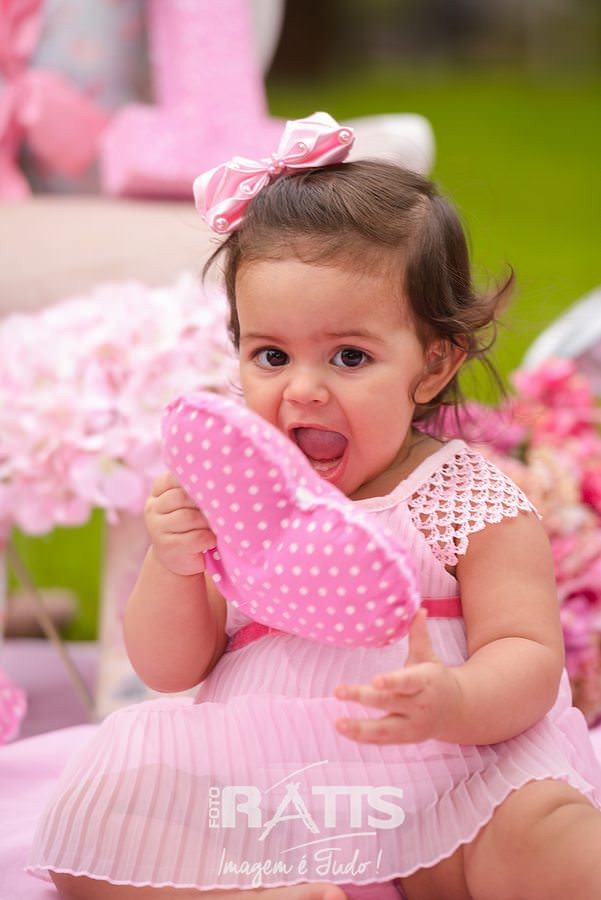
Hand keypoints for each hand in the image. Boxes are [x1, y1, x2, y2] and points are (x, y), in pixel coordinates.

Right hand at [145, 471, 216, 576]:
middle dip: (203, 503)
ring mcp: (157, 529)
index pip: (172, 478)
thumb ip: (194, 490)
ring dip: (207, 522)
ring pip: (189, 517)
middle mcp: (152, 509)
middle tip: (217, 509)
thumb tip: (218, 479)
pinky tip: (211, 541)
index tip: (209, 487)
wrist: (179, 559)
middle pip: (182, 496)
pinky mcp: (169, 547)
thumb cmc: (189, 525)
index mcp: (157, 493)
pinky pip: (196, 537)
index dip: (192, 481)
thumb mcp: (188, 504)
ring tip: (214, 526)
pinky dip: (209, 538)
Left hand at [334, 610, 462, 743]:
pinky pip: (383, 740)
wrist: (457, 710)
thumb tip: (418, 609)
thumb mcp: (429, 656)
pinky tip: (344, 730)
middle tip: (338, 691)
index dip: (392, 682)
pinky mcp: (406, 739)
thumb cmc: (436, 678)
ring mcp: (413, 725)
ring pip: (386, 729)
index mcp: (426, 682)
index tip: (375, 680)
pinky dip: (364, 738)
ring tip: (338, 722)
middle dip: (364, 697)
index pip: (408, 682)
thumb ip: (420, 635)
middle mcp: (420, 706)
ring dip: (360, 727)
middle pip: (390, 703)